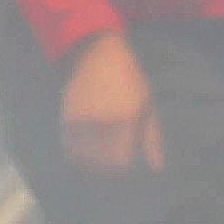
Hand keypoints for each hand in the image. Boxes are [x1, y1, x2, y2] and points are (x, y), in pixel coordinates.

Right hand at [61, 32, 161, 174]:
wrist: (96, 54)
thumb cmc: (128, 80)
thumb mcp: (147, 105)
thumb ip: (152, 139)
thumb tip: (157, 168)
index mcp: (127, 118)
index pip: (121, 160)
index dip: (122, 165)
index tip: (123, 161)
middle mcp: (103, 120)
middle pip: (101, 162)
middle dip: (105, 166)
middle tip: (108, 158)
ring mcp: (83, 119)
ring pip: (83, 157)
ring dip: (89, 159)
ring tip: (95, 149)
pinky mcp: (66, 117)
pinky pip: (69, 146)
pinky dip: (74, 151)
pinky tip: (82, 145)